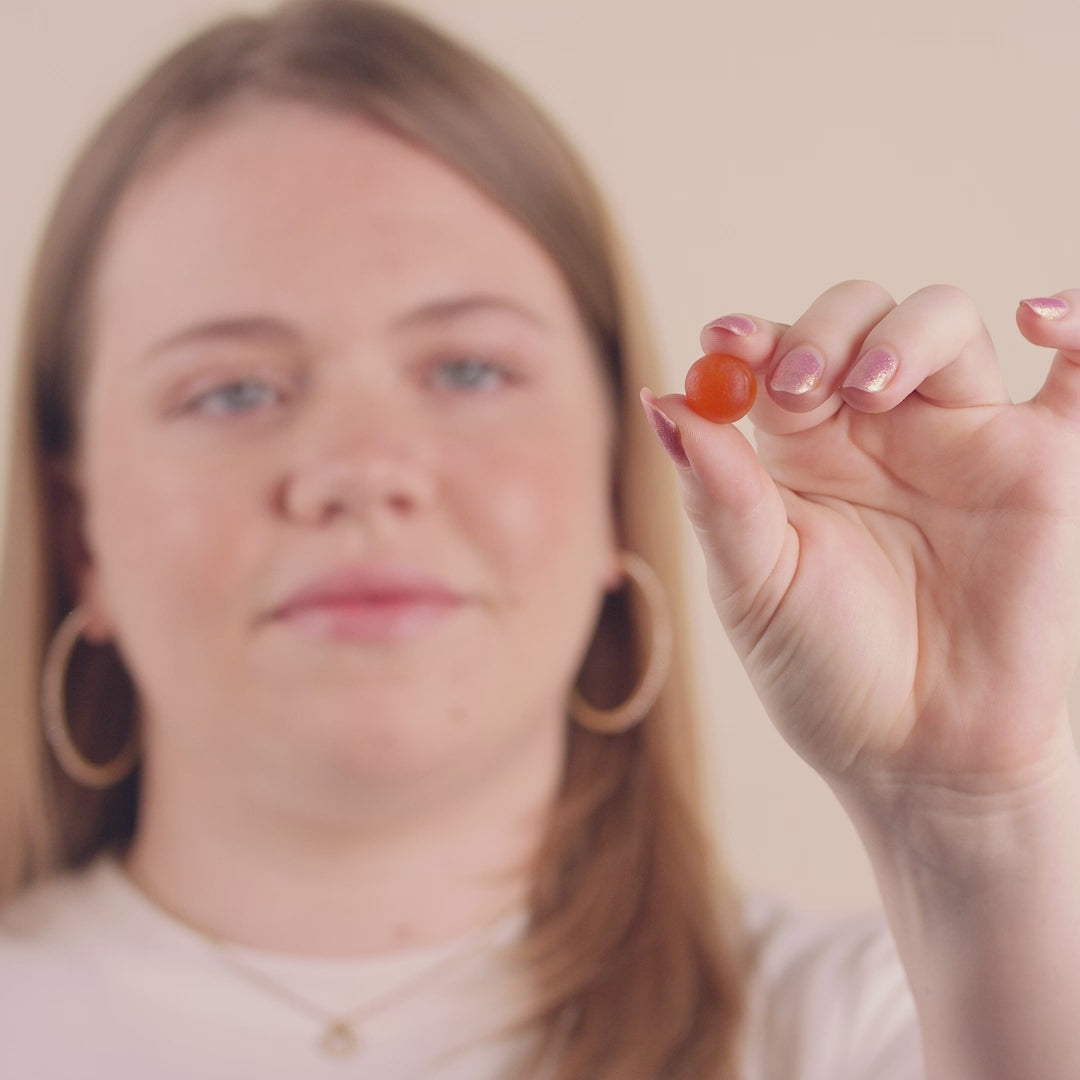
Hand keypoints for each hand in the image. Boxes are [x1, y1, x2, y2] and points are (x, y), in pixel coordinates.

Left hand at [646, 282, 1079, 809]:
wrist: (918, 753)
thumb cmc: (825, 673)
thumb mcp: (755, 585)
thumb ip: (717, 494)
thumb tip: (660, 402)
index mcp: (801, 453)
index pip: (778, 357)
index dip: (754, 337)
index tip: (723, 339)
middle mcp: (877, 431)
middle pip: (859, 319)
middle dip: (826, 332)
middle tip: (802, 389)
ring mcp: (960, 439)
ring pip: (946, 324)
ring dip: (907, 332)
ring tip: (870, 389)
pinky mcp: (1040, 463)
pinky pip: (1078, 375)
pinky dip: (1076, 326)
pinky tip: (1037, 315)